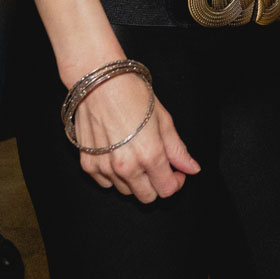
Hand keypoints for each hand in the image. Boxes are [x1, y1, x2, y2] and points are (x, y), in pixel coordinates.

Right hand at [72, 72, 200, 202]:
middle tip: (157, 165)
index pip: (167, 189)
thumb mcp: (163, 120)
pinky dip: (113, 175)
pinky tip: (117, 154)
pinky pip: (105, 182)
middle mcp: (126, 167)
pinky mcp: (87, 164)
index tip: (176, 172)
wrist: (98, 81)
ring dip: (134, 179)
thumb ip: (178, 150)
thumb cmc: (132, 94)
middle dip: (155, 184)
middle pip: (146, 197)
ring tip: (135, 154)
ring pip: (125, 191)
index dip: (176, 182)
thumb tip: (192, 168)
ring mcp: (104, 167)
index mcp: (150, 156)